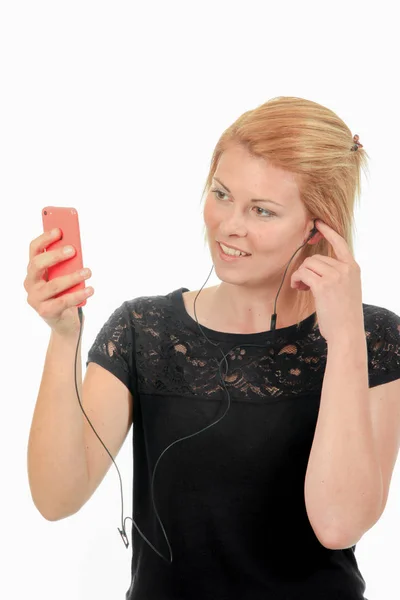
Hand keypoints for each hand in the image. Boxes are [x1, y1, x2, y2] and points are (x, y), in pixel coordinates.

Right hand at [24, 228, 93, 336]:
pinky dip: (78, 294)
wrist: (63, 321)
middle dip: (55, 255)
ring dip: (73, 277)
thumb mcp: (63, 275)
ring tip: (88, 271)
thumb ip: (66, 264)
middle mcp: (30, 283)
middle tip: (73, 250)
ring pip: (54, 284)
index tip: (59, 230)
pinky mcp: (45, 311)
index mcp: (33, 270)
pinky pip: (63, 301)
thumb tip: (76, 249)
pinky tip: (90, 289)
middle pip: (37, 264)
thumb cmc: (64, 293)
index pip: (34, 250)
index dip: (44, 238)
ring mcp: (36, 298)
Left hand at [290, 220, 363, 342]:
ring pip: (308, 264)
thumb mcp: (346, 289)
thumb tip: (314, 267)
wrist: (347, 332)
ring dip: (300, 275)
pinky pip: (302, 273)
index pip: (340, 243)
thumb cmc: (343, 315)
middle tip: (302, 283)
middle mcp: (345, 269)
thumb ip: (337, 275)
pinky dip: (296, 279)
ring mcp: (335, 276)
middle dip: (306, 269)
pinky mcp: (323, 285)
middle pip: (316, 258)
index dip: (328, 232)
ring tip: (301, 287)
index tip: (318, 223)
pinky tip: (298, 288)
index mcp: (353, 268)